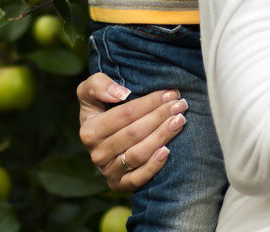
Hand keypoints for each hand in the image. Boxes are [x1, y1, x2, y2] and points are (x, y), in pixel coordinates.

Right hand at [77, 73, 187, 191]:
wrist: (102, 137)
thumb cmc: (101, 108)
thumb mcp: (91, 90)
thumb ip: (98, 85)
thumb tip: (121, 94)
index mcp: (89, 130)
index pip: (125, 114)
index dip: (149, 102)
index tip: (169, 93)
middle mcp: (97, 153)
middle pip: (134, 133)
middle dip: (160, 116)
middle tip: (180, 105)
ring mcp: (108, 171)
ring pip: (138, 154)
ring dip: (162, 136)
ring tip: (179, 121)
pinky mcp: (119, 185)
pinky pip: (138, 178)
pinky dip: (153, 166)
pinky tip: (167, 151)